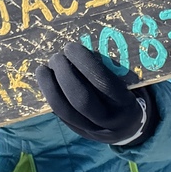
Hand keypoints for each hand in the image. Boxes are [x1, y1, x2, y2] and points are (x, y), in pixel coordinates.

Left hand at [35, 42, 158, 146]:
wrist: (128, 128)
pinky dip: (50, 96)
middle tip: (56, 57)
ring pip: (64, 111)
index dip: (85, 64)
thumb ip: (112, 69)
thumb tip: (85, 40)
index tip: (71, 47)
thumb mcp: (128, 84)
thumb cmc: (126, 93)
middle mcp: (108, 120)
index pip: (104, 84)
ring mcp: (90, 129)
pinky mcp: (77, 131)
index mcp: (124, 104)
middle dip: (64, 76)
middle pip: (81, 100)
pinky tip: (45, 81)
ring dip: (49, 87)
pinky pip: (59, 115)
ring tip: (42, 69)